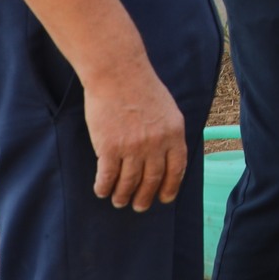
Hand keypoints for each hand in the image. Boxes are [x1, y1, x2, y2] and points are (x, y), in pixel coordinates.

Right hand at [82, 62, 189, 210]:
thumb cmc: (141, 88)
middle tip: (139, 206)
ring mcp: (132, 147)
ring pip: (128, 183)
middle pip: (152, 180)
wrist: (118, 73)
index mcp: (174, 133)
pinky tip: (102, 191)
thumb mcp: (168, 109)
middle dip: (145, 197)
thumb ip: (169, 133)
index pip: (176, 169)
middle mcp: (156, 144)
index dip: (170, 187)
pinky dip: (104, 187)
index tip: (164, 198)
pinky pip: (107, 177)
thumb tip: (167, 157)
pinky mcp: (109, 148)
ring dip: (123, 195)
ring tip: (119, 200)